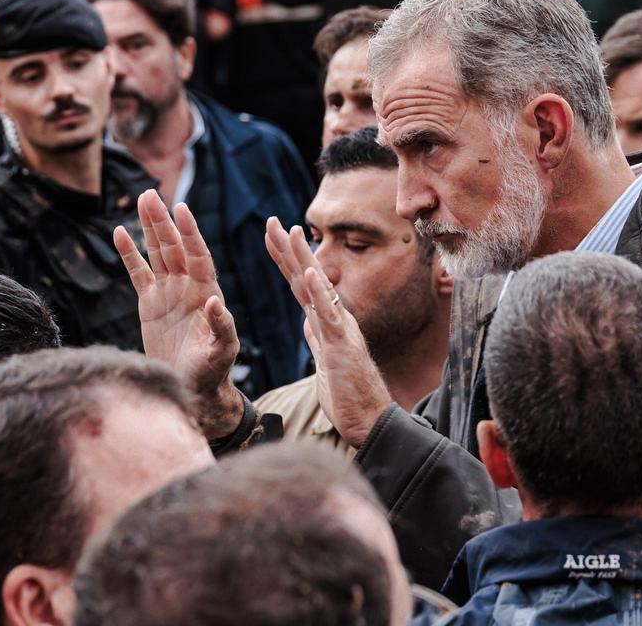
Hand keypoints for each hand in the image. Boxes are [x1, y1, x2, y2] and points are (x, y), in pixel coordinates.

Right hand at [114, 190, 242, 439]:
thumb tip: (216, 301)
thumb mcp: (222, 352)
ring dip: (149, 228)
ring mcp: (169, 292)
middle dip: (164, 222)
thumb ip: (222, 327)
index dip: (190, 233)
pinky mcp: (150, 303)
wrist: (193, 388)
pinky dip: (130, 253)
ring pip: (157, 253)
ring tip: (142, 200)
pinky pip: (138, 272)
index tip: (182, 210)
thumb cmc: (213, 371)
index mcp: (207, 291)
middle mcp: (189, 286)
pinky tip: (120, 232)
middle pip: (174, 247)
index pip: (198, 255)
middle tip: (151, 194)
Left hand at [265, 217, 391, 446]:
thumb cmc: (349, 395)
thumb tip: (308, 322)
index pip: (301, 285)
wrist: (370, 421)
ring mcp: (339, 330)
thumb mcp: (326, 361)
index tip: (273, 236)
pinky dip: (321, 292)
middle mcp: (334, 319)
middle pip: (306, 277)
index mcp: (326, 323)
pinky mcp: (342, 346)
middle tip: (271, 221)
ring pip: (318, 288)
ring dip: (303, 259)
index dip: (286, 260)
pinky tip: (313, 272)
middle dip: (288, 249)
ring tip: (290, 232)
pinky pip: (329, 315)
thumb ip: (318, 339)